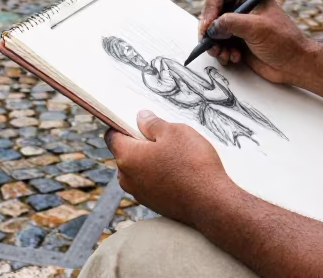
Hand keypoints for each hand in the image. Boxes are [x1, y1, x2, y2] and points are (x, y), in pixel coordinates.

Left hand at [106, 110, 234, 226]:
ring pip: (138, 170)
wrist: (211, 203)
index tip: (137, 122)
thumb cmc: (192, 164)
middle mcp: (127, 178)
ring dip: (151, 161)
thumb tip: (141, 118)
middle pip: (125, 154)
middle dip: (140, 144)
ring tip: (175, 155)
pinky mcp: (153, 205)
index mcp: (127, 157)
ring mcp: (139, 194)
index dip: (122, 126)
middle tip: (163, 137)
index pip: (112, 137)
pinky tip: (180, 172)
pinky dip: (159, 176)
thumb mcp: (175, 132)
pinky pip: (150, 184)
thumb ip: (153, 123)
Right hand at [198, 0, 312, 84]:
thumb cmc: (283, 41)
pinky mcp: (236, 42)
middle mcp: (241, 8)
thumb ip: (231, 23)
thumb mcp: (256, 27)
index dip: (210, 8)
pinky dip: (221, 53)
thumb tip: (211, 27)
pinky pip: (218, 45)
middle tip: (209, 43)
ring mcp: (238, 26)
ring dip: (215, 45)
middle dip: (209, 30)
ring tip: (225, 54)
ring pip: (212, 32)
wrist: (295, 64)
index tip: (208, 25)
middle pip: (211, 13)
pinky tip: (234, 58)